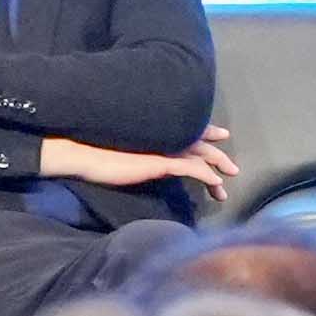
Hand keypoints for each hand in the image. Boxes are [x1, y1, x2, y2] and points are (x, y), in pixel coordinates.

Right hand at [44, 127, 238, 197]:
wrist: (83, 154)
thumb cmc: (98, 154)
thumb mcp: (127, 153)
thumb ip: (145, 153)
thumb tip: (155, 161)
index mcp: (157, 133)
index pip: (188, 131)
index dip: (206, 132)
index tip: (221, 134)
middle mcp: (164, 137)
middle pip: (199, 145)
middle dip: (218, 156)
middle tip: (233, 169)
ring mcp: (163, 149)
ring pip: (200, 157)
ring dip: (216, 170)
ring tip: (226, 185)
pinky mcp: (159, 161)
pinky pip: (190, 168)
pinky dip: (205, 174)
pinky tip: (215, 181)